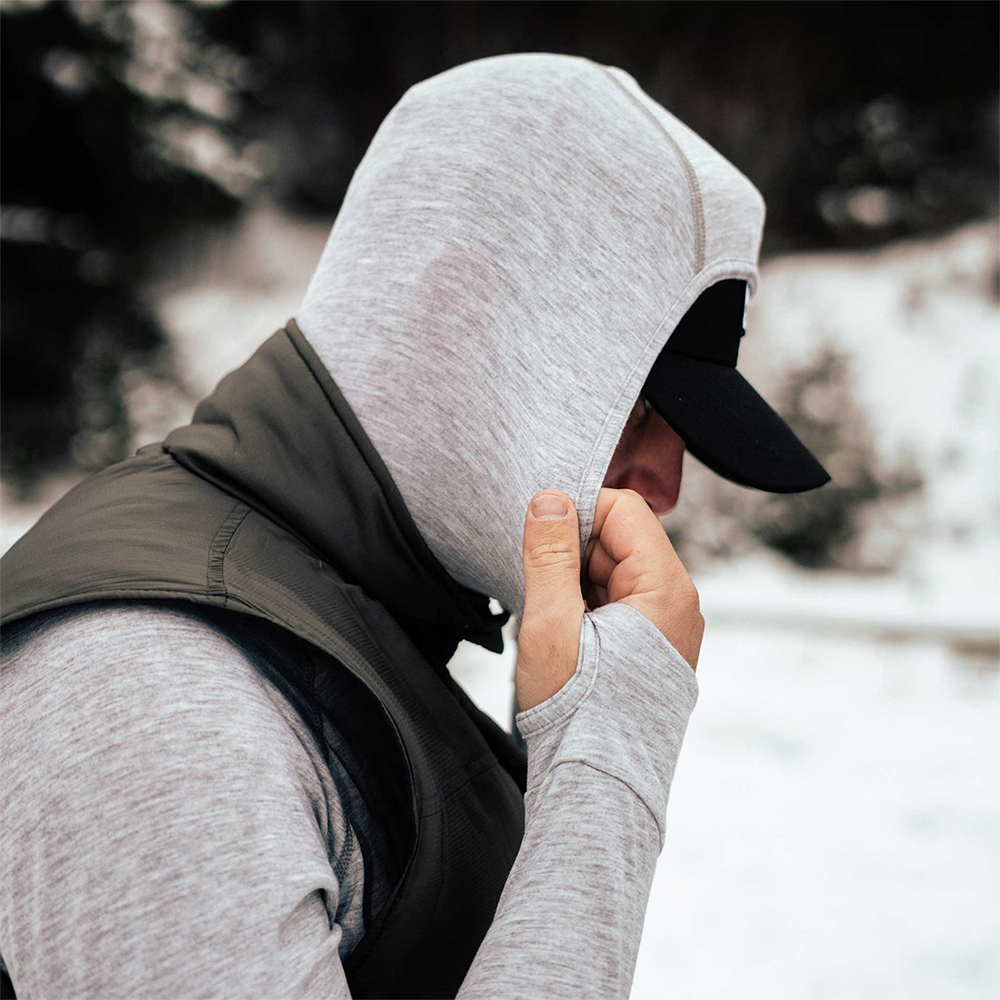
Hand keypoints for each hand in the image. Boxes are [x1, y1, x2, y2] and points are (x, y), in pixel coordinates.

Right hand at [515, 488, 703, 713]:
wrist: (597, 790)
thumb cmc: (578, 713)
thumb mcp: (553, 623)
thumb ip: (550, 555)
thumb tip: (549, 499)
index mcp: (665, 590)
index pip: (625, 511)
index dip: (578, 512)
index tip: (539, 536)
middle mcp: (678, 604)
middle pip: (621, 541)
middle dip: (574, 554)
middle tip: (542, 592)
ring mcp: (668, 629)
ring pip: (615, 573)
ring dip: (577, 584)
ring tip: (555, 626)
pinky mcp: (654, 650)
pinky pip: (618, 604)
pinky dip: (586, 608)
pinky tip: (566, 639)